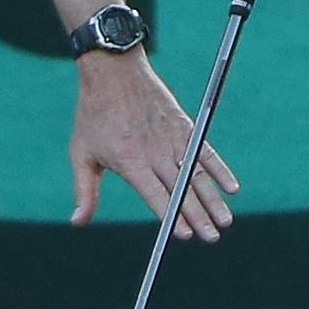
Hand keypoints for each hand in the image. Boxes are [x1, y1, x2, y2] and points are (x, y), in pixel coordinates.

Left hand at [69, 50, 238, 240]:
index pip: (155, 194)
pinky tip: (231, 187)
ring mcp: (172, 137)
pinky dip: (219, 168)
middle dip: (199, 216)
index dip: (171, 215)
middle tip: (212, 238)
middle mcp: (154, 151)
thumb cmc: (94, 114)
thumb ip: (84, 190)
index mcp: (130, 160)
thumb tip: (77, 222)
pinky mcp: (183, 125)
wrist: (113, 70)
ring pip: (197, 173)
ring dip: (213, 198)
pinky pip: (205, 150)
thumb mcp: (81, 153)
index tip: (185, 235)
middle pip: (181, 189)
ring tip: (225, 221)